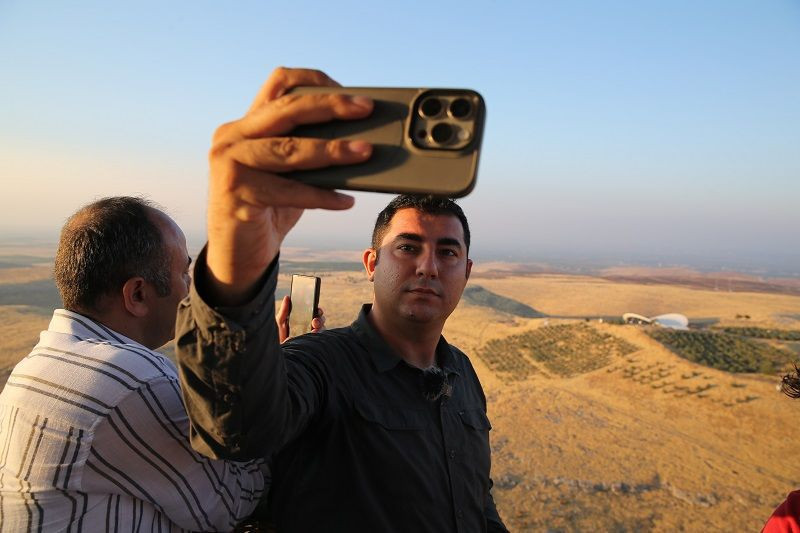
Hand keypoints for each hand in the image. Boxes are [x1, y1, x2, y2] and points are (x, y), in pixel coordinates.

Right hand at [205, 68, 373, 305]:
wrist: (236, 252)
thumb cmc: (269, 207)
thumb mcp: (286, 171)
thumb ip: (306, 148)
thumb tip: (360, 137)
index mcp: (245, 124)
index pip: (279, 83)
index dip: (314, 81)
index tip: (348, 90)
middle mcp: (232, 137)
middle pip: (288, 109)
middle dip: (331, 106)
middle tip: (365, 109)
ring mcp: (229, 163)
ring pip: (289, 149)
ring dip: (332, 149)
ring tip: (365, 152)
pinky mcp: (236, 193)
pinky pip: (290, 191)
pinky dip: (322, 196)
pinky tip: (345, 201)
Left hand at [276, 295, 325, 343]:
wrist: (278, 351)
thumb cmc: (279, 336)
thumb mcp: (280, 322)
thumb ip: (284, 310)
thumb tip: (287, 297)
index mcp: (303, 320)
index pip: (314, 313)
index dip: (318, 310)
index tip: (318, 310)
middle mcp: (309, 327)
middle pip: (320, 320)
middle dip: (320, 319)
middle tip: (315, 320)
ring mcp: (312, 336)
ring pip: (322, 328)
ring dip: (320, 327)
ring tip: (314, 328)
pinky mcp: (313, 343)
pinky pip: (320, 338)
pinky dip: (318, 335)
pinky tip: (313, 334)